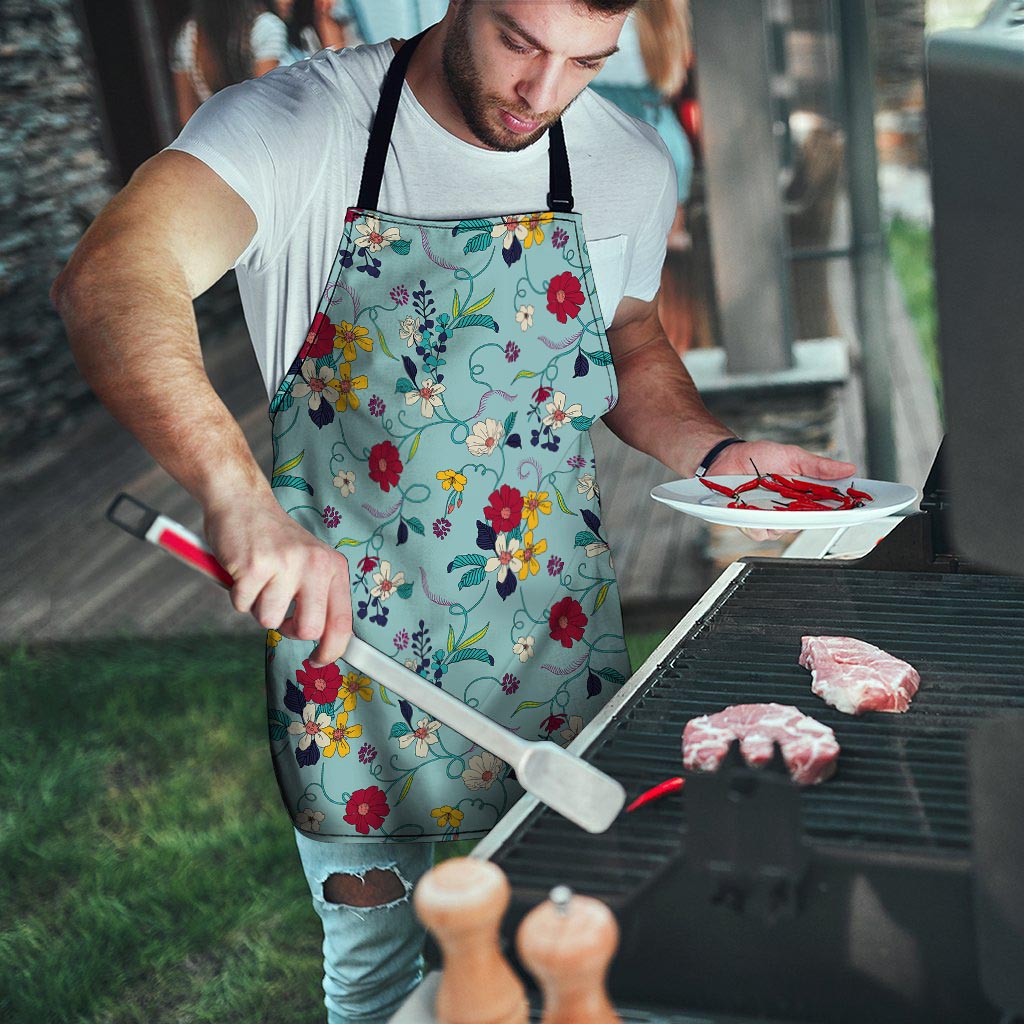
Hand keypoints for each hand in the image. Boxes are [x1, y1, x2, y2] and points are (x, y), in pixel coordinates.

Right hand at [204, 494, 352, 665]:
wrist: (243, 502)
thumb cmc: (275, 541)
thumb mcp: (309, 562)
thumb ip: (319, 596)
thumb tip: (325, 643)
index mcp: (333, 567)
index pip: (342, 621)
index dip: (332, 650)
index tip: (318, 660)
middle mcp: (315, 565)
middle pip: (308, 629)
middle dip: (289, 630)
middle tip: (279, 612)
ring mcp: (285, 564)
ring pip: (269, 620)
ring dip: (258, 607)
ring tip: (259, 579)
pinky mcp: (254, 566)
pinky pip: (242, 605)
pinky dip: (237, 595)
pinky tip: (242, 571)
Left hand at [708, 440, 856, 542]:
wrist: (727, 458)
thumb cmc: (759, 456)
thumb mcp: (793, 456)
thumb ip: (819, 466)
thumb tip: (848, 468)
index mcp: (804, 495)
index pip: (829, 508)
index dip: (843, 511)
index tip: (856, 509)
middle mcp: (790, 510)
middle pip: (808, 523)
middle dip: (808, 515)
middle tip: (802, 502)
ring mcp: (771, 518)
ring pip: (783, 531)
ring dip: (778, 518)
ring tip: (768, 498)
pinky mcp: (751, 523)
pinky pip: (760, 532)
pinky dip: (756, 522)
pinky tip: (751, 508)